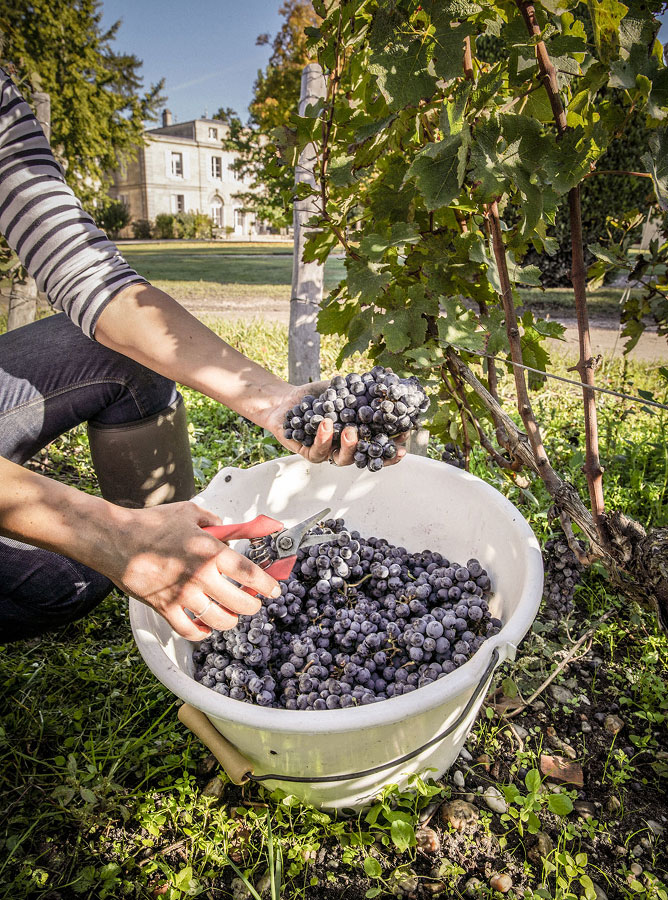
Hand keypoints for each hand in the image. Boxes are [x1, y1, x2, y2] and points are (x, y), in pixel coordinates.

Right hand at [103, 501, 280, 639]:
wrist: (116, 539)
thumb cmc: (151, 523)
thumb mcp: (189, 513)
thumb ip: (214, 521)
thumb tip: (229, 528)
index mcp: (211, 552)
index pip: (251, 574)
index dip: (268, 585)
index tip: (274, 590)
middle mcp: (201, 577)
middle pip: (241, 603)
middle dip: (252, 605)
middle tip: (253, 603)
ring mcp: (183, 595)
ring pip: (220, 621)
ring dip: (230, 620)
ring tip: (231, 615)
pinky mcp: (165, 608)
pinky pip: (190, 630)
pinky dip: (201, 633)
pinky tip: (205, 628)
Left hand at [265, 382, 407, 466]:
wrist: (287, 401)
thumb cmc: (318, 398)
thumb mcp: (343, 388)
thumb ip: (364, 386)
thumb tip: (387, 373)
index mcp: (359, 437)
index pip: (380, 447)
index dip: (393, 448)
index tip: (404, 444)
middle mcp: (345, 448)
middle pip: (366, 459)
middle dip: (378, 454)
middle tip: (384, 444)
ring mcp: (328, 453)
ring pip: (342, 459)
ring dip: (349, 446)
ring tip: (349, 431)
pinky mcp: (308, 452)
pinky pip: (317, 451)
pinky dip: (322, 437)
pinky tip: (325, 423)